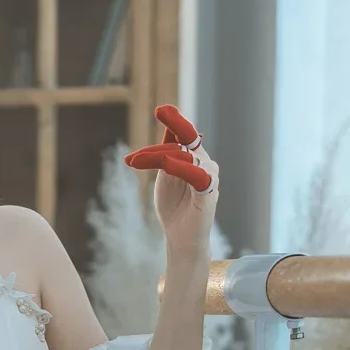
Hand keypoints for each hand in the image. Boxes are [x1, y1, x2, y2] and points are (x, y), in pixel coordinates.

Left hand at [125, 104, 219, 255]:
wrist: (180, 238)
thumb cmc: (173, 207)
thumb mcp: (165, 177)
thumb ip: (165, 156)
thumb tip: (167, 133)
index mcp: (195, 157)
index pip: (183, 135)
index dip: (172, 123)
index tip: (159, 111)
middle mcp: (205, 163)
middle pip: (183, 143)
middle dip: (163, 138)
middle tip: (146, 136)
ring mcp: (209, 177)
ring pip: (186, 157)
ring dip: (161, 156)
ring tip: (139, 160)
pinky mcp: (209, 193)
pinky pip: (197, 176)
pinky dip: (181, 168)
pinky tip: (166, 164)